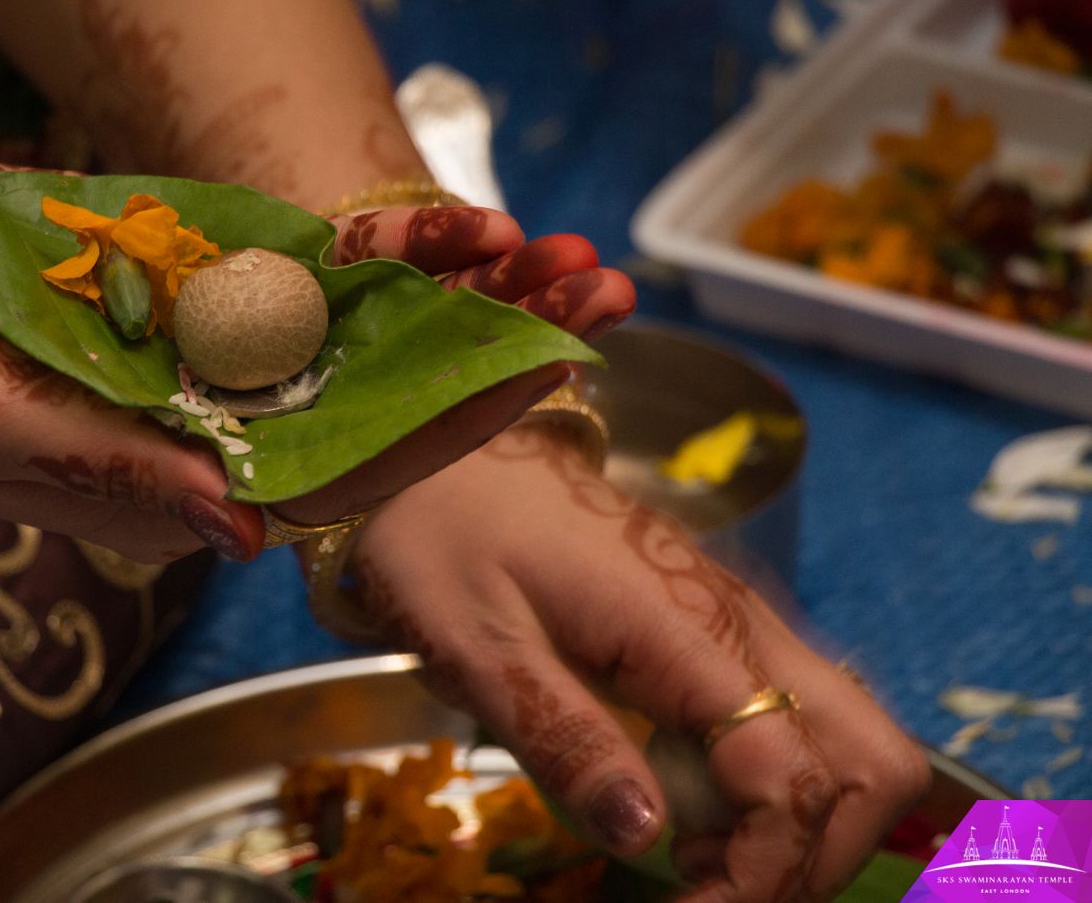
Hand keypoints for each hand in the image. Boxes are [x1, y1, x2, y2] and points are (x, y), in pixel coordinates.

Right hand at [0, 161, 632, 562]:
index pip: (335, 476)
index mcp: (178, 486)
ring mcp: (210, 350)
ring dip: (455, 292)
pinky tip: (451, 217)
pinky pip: (301, 267)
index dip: (441, 434)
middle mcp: (214, 425)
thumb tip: (249, 529)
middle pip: (376, 400)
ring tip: (556, 248)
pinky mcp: (193, 280)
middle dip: (483, 355)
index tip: (538, 386)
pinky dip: (376, 243)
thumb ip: (115, 479)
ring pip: (356, 330)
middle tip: (592, 298)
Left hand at [352, 427, 929, 901]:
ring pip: (849, 739)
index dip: (761, 867)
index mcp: (686, 626)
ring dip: (800, 823)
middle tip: (709, 890)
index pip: (790, 773)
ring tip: (698, 858)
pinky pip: (793, 717)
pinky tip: (687, 809)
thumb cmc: (443, 537)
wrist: (438, 451)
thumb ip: (564, 740)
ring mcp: (739, 620)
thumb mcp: (476, 647)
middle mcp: (741, 621)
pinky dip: (769, 785)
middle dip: (813, 853)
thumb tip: (648, 839)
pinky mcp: (717, 628)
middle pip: (871, 760)